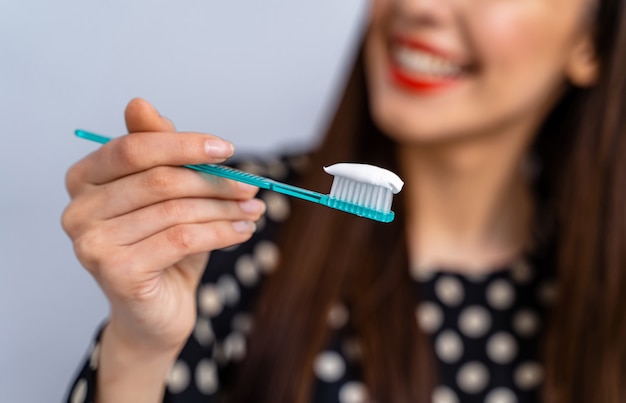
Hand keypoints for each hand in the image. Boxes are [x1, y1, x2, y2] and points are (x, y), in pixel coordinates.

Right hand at [62, 98, 264, 351]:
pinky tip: (243, 231)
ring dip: (225, 208)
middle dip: (213, 181)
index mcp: (84, 179)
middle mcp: (78, 210)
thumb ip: (157, 152)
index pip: (134, 148)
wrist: (156, 311)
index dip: (184, 145)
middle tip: (250, 186)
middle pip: (159, 179)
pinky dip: (222, 232)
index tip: (226, 149)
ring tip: (253, 210)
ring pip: (175, 210)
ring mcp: (91, 244)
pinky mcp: (115, 272)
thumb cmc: (162, 246)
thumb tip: (139, 103)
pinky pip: (182, 239)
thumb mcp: (165, 195)